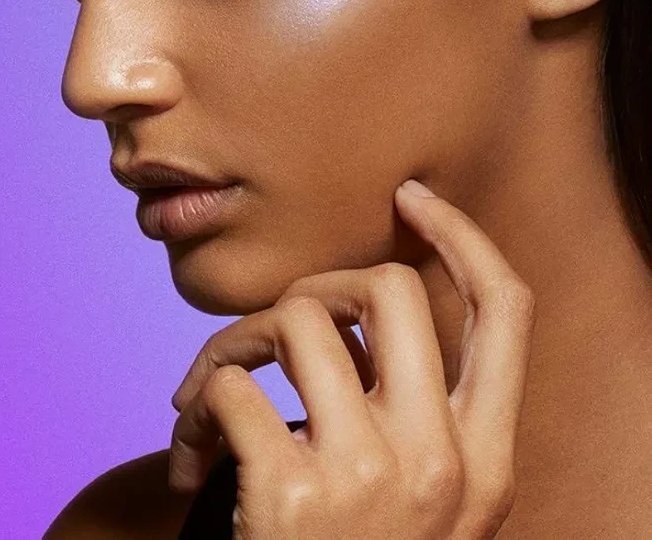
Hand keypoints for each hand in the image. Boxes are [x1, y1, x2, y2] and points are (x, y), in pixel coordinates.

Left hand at [167, 179, 536, 538]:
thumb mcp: (418, 497)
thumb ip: (413, 412)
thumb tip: (359, 316)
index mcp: (485, 459)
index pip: (507, 313)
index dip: (464, 238)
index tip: (410, 197)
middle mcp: (442, 461)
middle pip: (390, 287)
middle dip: (319, 282)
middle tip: (278, 326)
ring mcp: (369, 476)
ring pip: (294, 319)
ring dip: (234, 344)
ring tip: (209, 395)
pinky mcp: (290, 493)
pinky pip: (227, 385)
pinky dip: (192, 405)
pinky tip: (189, 459)